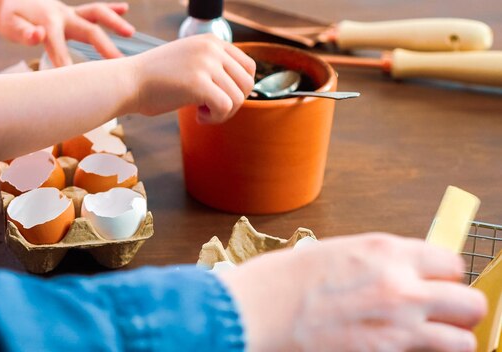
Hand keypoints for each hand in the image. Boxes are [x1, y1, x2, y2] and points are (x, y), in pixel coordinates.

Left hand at [0, 0, 134, 66]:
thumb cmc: (9, 16)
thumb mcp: (9, 25)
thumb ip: (23, 32)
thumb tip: (37, 36)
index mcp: (48, 21)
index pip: (59, 46)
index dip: (65, 64)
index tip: (78, 85)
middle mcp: (63, 14)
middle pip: (88, 30)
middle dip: (104, 47)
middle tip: (119, 65)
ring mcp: (70, 12)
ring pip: (96, 13)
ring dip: (114, 22)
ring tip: (130, 33)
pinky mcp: (73, 13)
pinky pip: (94, 9)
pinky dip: (111, 8)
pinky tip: (125, 8)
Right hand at [128, 34, 255, 123]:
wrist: (128, 82)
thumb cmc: (155, 79)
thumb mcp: (189, 61)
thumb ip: (214, 66)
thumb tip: (241, 89)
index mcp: (211, 41)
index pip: (248, 67)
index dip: (238, 89)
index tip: (218, 97)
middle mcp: (211, 48)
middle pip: (247, 83)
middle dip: (233, 103)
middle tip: (211, 109)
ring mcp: (205, 64)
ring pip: (238, 98)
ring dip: (223, 113)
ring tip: (202, 113)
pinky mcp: (198, 83)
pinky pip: (225, 107)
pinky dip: (216, 118)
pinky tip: (199, 117)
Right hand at [219, 233, 486, 351]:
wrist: (255, 311)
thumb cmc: (284, 280)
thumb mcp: (338, 252)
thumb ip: (379, 261)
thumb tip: (404, 271)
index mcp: (387, 251)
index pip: (452, 263)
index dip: (445, 275)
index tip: (435, 282)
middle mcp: (401, 286)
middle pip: (469, 303)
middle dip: (459, 309)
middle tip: (441, 313)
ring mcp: (397, 327)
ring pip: (462, 341)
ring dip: (449, 339)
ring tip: (429, 338)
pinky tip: (402, 348)